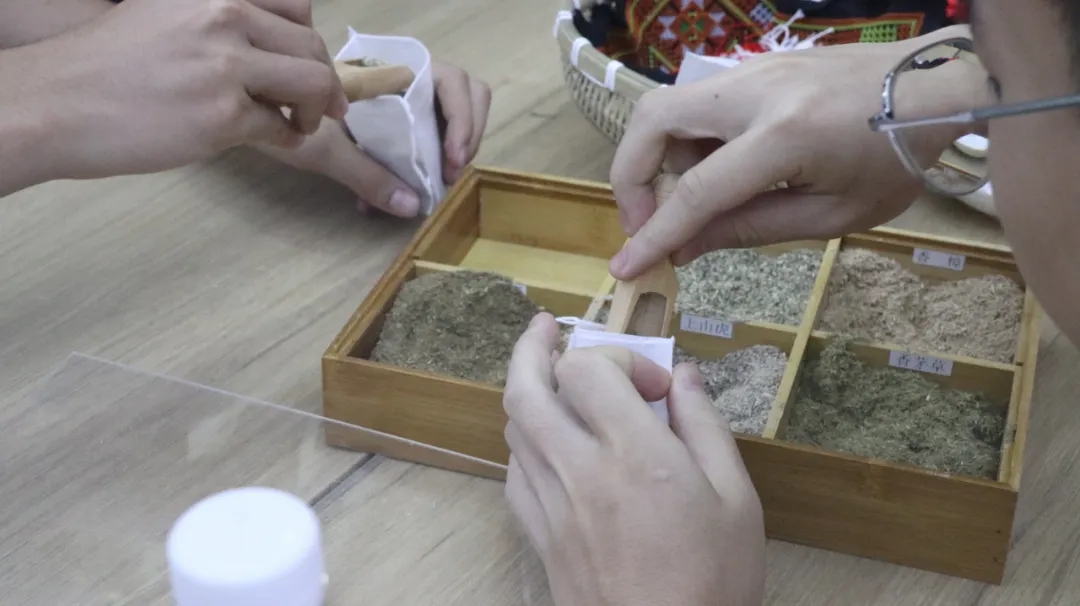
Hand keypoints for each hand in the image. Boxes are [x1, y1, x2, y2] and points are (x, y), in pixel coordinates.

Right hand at [8, 0, 346, 180]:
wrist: (56, 101)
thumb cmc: (108, 64)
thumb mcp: (166, 13)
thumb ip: (220, 20)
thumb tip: (276, 45)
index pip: (297, 6)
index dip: (309, 40)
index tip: (308, 63)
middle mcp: (225, 15)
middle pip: (311, 46)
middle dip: (322, 81)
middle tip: (319, 105)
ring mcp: (226, 65)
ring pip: (311, 84)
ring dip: (314, 109)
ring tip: (297, 124)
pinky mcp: (223, 114)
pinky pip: (281, 127)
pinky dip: (287, 137)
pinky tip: (275, 140)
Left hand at [257, 60, 490, 216]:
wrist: (244, 98)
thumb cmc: (279, 110)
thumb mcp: (323, 148)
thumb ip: (368, 174)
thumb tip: (412, 206)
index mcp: (391, 71)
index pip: (454, 83)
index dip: (463, 122)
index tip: (450, 162)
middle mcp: (403, 75)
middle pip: (464, 92)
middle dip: (465, 135)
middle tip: (448, 174)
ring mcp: (400, 92)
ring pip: (451, 110)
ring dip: (449, 147)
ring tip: (435, 179)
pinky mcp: (391, 112)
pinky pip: (427, 129)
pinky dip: (426, 156)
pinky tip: (401, 185)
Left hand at [503, 313, 765, 605]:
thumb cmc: (714, 580)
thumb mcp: (736, 499)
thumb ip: (705, 427)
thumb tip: (683, 375)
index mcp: (634, 455)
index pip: (585, 369)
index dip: (615, 356)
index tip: (653, 386)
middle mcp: (579, 471)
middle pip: (525, 389)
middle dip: (531, 348)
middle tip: (545, 328)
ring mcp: (551, 506)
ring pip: (514, 428)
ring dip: (526, 391)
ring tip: (549, 377)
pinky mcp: (540, 537)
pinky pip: (515, 473)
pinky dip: (524, 443)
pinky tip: (546, 442)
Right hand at [608, 28, 984, 279]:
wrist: (932, 88)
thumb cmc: (895, 160)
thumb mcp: (831, 214)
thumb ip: (751, 230)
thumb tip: (684, 250)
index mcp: (785, 136)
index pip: (698, 190)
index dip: (655, 234)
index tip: (624, 268)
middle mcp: (756, 92)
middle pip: (653, 121)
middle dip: (631, 177)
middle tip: (648, 222)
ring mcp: (750, 70)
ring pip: (666, 106)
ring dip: (658, 158)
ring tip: (692, 200)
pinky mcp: (751, 67)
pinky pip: (694, 104)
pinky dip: (685, 141)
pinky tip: (717, 169)